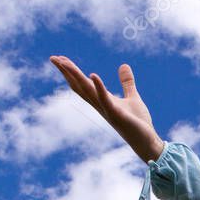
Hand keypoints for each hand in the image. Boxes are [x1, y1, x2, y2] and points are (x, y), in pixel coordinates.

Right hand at [49, 55, 164, 162]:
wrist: (146, 141)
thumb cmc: (138, 122)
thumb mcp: (133, 97)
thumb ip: (127, 82)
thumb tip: (124, 65)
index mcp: (102, 100)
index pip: (82, 84)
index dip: (71, 72)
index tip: (59, 59)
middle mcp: (100, 105)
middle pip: (79, 86)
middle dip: (66, 72)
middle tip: (53, 58)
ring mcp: (106, 110)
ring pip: (87, 91)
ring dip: (76, 76)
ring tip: (65, 62)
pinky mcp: (116, 114)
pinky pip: (105, 99)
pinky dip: (99, 87)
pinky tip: (93, 75)